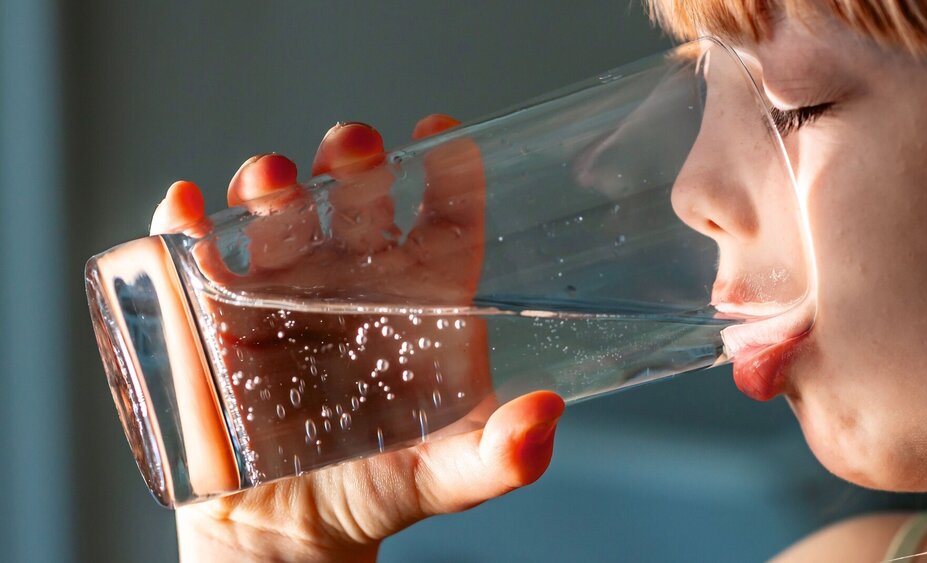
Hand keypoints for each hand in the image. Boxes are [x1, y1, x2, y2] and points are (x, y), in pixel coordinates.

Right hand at [152, 116, 563, 561]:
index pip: (442, 220)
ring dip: (272, 188)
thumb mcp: (451, 477)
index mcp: (420, 299)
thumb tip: (546, 416)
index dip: (447, 175)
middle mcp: (354, 280)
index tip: (441, 136)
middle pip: (357, 202)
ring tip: (271, 180)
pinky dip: (187, 228)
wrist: (293, 532)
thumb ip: (504, 453)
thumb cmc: (381, 488)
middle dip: (354, 165)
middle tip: (353, 148)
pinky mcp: (220, 316)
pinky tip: (186, 213)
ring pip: (278, 219)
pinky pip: (200, 260)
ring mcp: (285, 291)